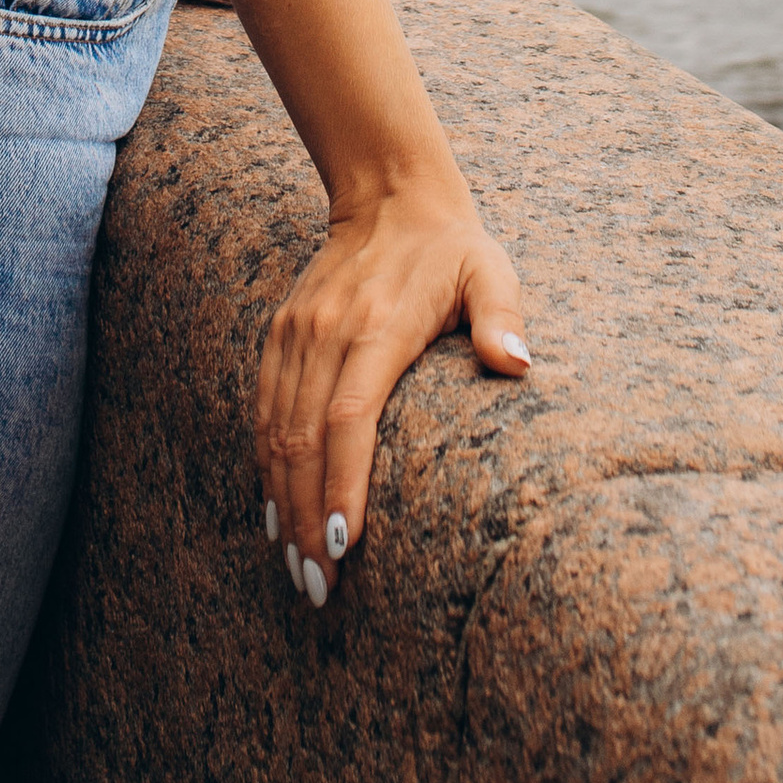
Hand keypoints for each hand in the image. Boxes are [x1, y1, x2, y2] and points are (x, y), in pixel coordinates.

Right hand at [253, 178, 528, 609]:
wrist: (389, 194)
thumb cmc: (452, 248)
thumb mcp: (492, 271)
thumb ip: (503, 318)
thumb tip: (516, 365)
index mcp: (377, 326)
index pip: (349, 417)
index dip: (341, 483)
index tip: (342, 545)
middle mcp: (327, 332)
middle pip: (304, 439)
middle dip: (305, 518)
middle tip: (318, 588)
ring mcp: (297, 333)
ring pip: (277, 431)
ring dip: (281, 503)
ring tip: (297, 568)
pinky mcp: (281, 333)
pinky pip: (265, 408)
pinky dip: (265, 464)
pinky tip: (274, 513)